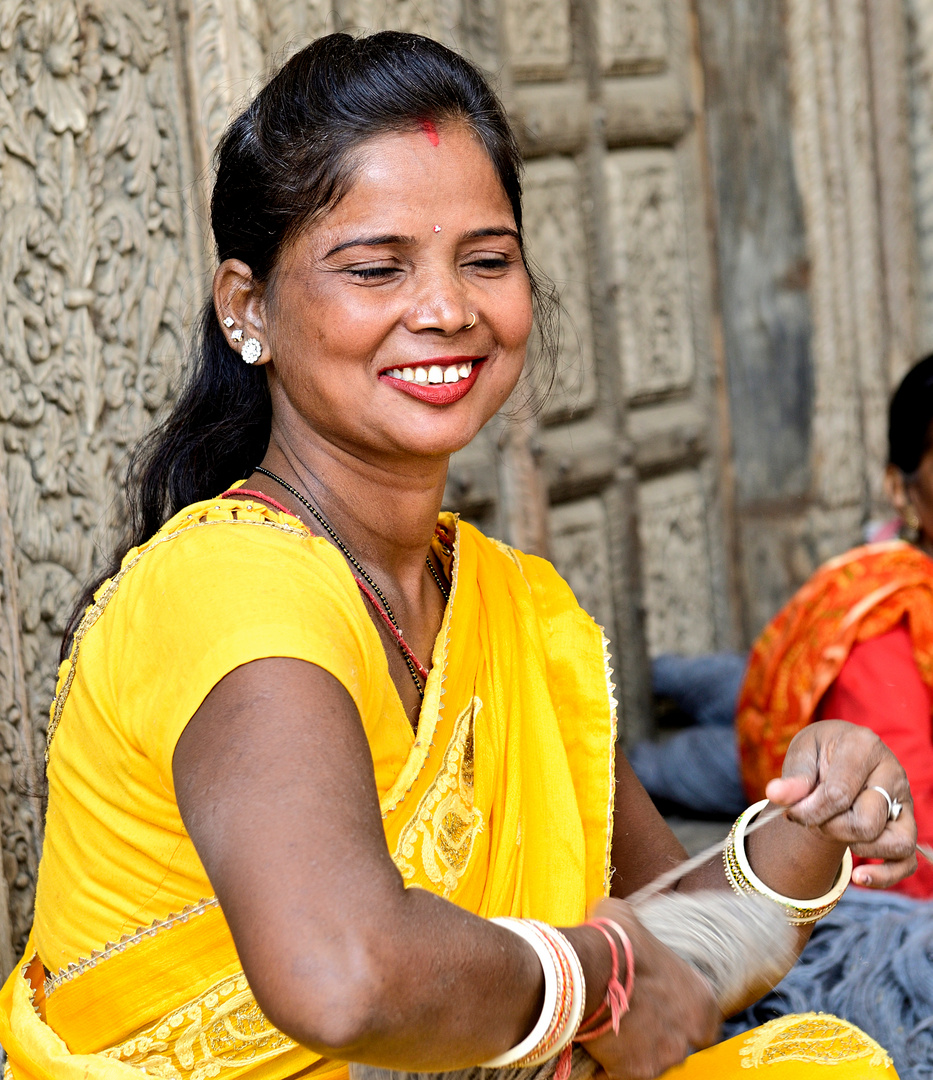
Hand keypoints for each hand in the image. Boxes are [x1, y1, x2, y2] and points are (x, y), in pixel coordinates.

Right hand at [581, 898, 719, 1079]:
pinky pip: (621, 1074)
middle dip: (660, 1035)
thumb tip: (625, 929)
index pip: (706, 1020)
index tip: (663, 1008)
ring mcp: (664, 1056)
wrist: (589, 969)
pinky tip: (594, 1042)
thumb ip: (640, 935)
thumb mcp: (632, 921)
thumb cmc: (616, 939)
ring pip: (653, 1060)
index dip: (683, 1015)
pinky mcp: (635, 1073)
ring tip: (610, 1027)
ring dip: (636, 1049)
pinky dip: (609, 1064)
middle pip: (680, 1044)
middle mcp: (690, 1032)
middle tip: (633, 1018)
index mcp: (701, 997)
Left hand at [765, 720, 916, 888]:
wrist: (836, 753)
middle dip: (831, 830)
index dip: (809, 812)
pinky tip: (859, 876)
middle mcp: (891, 773)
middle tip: (813, 819)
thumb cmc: (819, 752)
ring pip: (897, 843)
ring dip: (860, 849)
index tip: (791, 813)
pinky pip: (907, 860)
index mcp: (863, 747)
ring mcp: (904, 801)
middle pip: (867, 823)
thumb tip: (775, 794)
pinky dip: (885, 875)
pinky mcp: (907, 824)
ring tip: (833, 831)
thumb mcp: (802, 753)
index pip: (839, 795)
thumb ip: (794, 777)